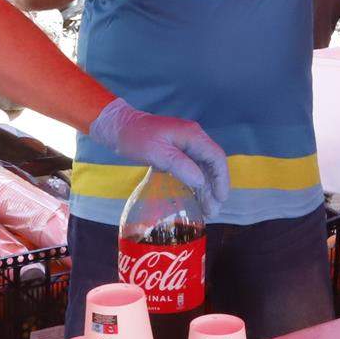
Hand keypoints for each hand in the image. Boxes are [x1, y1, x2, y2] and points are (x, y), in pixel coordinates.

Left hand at [89, 97, 231, 214]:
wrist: (118, 127)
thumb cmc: (135, 137)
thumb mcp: (156, 151)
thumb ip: (179, 164)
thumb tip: (200, 181)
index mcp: (192, 135)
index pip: (216, 157)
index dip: (221, 179)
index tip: (221, 198)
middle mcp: (192, 139)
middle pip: (212, 164)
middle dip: (214, 188)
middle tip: (212, 211)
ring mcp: (185, 145)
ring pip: (202, 169)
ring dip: (206, 189)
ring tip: (207, 210)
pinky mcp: (176, 152)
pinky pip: (192, 169)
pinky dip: (195, 184)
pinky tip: (194, 197)